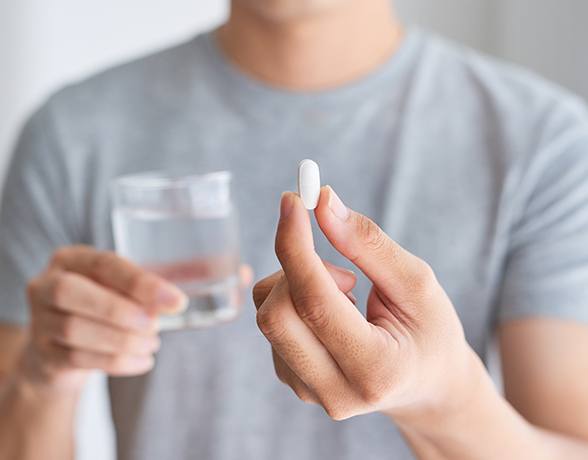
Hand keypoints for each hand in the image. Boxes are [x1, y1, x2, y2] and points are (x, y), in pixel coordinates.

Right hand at [21, 246, 251, 393]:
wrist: (64, 345)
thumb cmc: (113, 304)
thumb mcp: (136, 284)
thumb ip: (181, 275)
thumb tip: (242, 273)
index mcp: (74, 257)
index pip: (104, 263)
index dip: (139, 283)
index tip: (176, 301)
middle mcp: (48, 283)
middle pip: (74, 294)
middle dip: (121, 312)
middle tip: (158, 327)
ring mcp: (39, 320)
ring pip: (75, 330)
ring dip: (122, 341)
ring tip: (153, 344)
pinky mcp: (43, 354)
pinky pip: (77, 359)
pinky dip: (116, 362)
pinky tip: (143, 361)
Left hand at [253, 187, 482, 422]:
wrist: (427, 384)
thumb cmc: (430, 331)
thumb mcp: (417, 283)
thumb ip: (368, 243)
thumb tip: (323, 203)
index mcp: (375, 370)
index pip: (315, 304)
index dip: (296, 247)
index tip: (292, 201)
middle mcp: (335, 392)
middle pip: (276, 315)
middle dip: (297, 269)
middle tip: (343, 267)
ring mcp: (308, 392)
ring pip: (268, 316)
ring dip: (299, 285)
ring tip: (349, 296)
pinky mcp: (292, 381)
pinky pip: (272, 324)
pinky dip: (295, 301)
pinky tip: (333, 314)